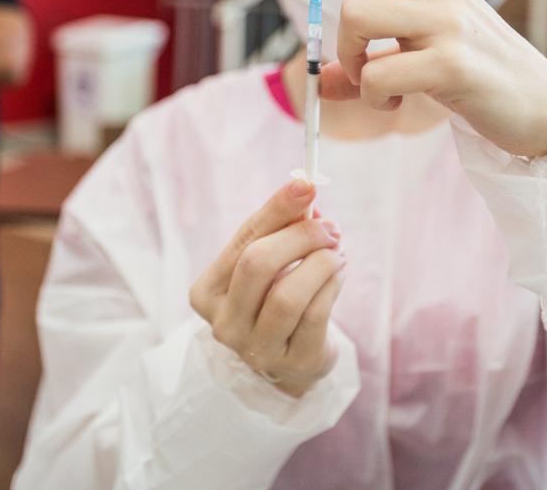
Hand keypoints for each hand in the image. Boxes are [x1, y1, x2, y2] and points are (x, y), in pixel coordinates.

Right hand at [189, 180, 346, 397]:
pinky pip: (316, 315)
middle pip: (258, 264)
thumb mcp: (270, 260)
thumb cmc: (274, 296)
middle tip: (330, 227)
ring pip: (289, 295)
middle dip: (300, 236)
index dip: (275, 209)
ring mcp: (255, 349)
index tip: (306, 184)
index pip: (242, 240)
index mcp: (207, 291)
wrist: (292, 358)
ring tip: (336, 252)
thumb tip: (304, 189)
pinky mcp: (292, 362)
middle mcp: (224, 323)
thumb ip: (280, 227)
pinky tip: (339, 273)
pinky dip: (333, 285)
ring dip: (321, 263)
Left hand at [261, 0, 546, 156]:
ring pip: (356, 16)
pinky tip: (397, 104)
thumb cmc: (478, 79)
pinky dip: (372, 96)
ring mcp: (445, 23)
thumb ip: (370, 65)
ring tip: (375, 84)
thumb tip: (326, 83)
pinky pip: (377, 74)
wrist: (544, 110)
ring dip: (349, 60)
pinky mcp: (451, 65)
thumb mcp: (422, 60)